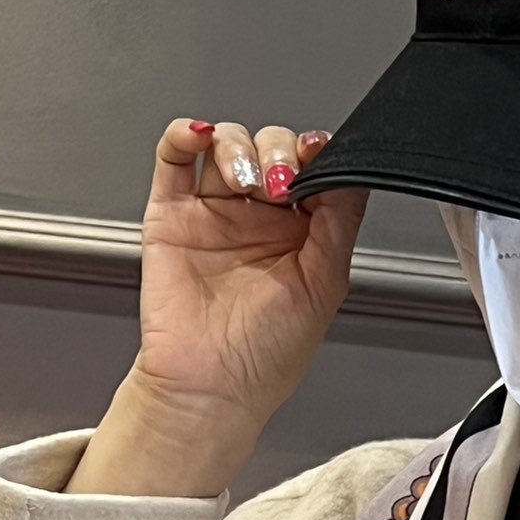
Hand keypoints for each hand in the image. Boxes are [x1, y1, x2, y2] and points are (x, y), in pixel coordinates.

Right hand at [69, 119, 368, 499]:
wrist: (212, 385)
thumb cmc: (268, 353)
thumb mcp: (325, 284)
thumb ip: (339, 222)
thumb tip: (347, 170)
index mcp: (301, 234)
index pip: (311, 169)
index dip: (315, 153)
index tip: (318, 154)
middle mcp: (259, 218)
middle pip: (270, 148)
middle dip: (278, 153)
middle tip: (279, 186)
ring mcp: (215, 212)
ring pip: (227, 145)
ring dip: (239, 147)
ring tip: (246, 182)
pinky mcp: (172, 213)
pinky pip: (173, 157)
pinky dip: (185, 134)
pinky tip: (201, 136)